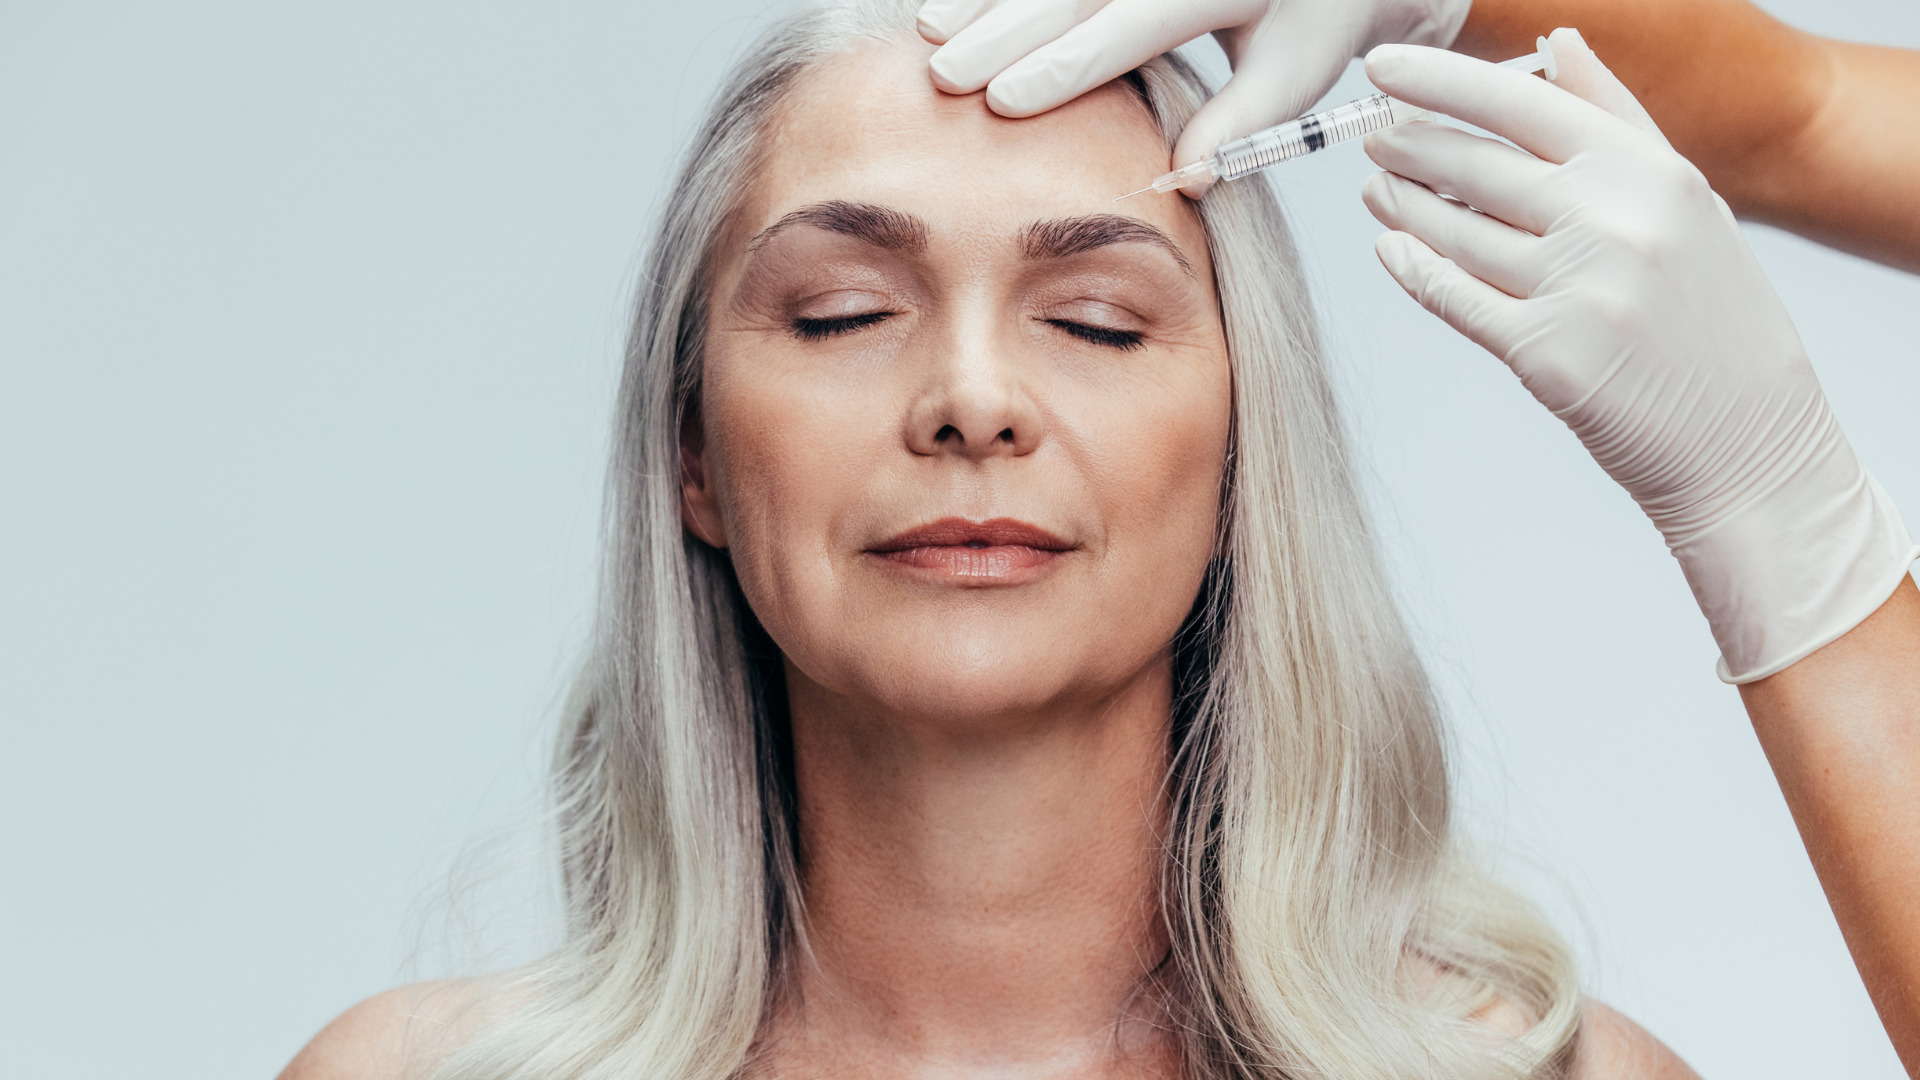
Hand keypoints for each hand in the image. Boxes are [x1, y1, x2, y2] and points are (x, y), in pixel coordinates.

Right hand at [915, 0, 1471, 191]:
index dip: (1062, 64)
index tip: (1003, 101)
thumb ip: (1239, 123)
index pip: (1128, 25)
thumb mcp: (1293, 72)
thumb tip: (1181, 175)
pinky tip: (951, 3)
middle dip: (1001, 30)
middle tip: (943, 73)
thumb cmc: (1308, 23)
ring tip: (928, 32)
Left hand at [1359, 28, 1916, 681]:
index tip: (1385, 68)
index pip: (1522, 103)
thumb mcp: (1687, 203)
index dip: (1440, 81)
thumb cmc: (1711, 319)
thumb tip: (1559, 43)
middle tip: (1372, 136)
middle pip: (1477, 167)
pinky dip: (1413, 269)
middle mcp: (1614, 222)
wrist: (1748, 441)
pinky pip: (1455, 298)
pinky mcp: (1546, 355)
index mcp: (1650, 172)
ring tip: (1376, 188)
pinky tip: (1390, 248)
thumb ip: (1617, 118)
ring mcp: (1578, 290)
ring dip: (1403, 206)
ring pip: (1457, 233)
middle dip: (1410, 146)